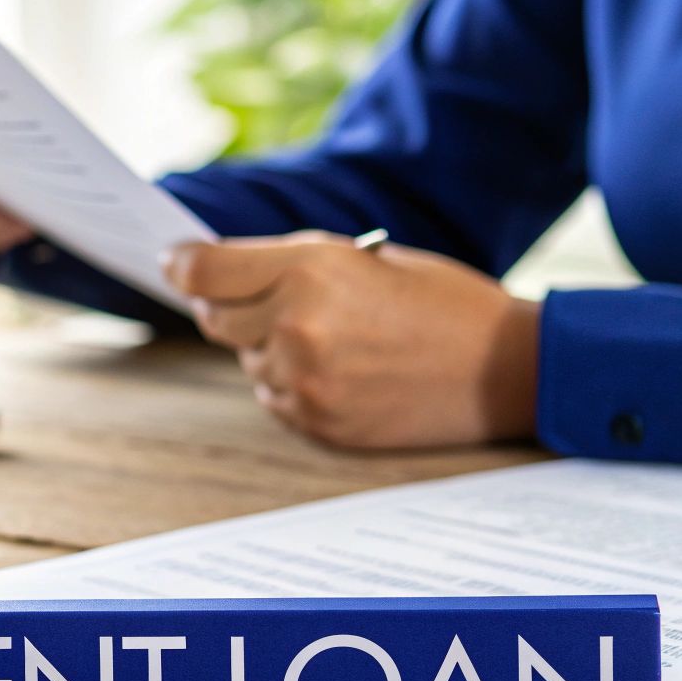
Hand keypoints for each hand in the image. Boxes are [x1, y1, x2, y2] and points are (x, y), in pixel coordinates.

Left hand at [163, 231, 539, 448]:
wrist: (506, 369)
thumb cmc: (445, 301)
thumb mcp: (370, 258)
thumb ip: (296, 265)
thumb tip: (229, 275)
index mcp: (312, 269)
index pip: (205, 271)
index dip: (182, 265)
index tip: (175, 263)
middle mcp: (297, 325)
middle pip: (215, 317)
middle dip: (232, 304)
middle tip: (268, 298)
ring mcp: (306, 380)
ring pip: (248, 358)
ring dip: (270, 346)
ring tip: (335, 338)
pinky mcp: (318, 423)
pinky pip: (274, 396)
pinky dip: (292, 383)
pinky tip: (343, 371)